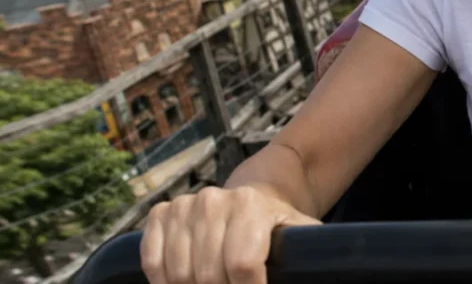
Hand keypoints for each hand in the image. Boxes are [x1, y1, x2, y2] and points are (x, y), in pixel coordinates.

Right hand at [140, 186, 320, 283]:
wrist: (256, 196)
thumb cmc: (279, 227)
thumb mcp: (302, 237)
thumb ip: (311, 256)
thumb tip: (319, 270)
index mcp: (251, 206)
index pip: (241, 265)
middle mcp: (214, 200)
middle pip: (206, 275)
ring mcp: (185, 206)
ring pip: (177, 272)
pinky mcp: (162, 213)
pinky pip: (151, 260)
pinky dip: (162, 281)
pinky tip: (182, 283)